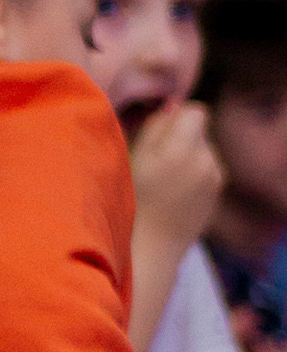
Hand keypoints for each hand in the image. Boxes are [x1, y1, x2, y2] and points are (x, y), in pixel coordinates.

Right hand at [128, 99, 223, 252]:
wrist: (152, 244)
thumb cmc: (134, 199)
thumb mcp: (136, 157)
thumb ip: (157, 126)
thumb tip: (174, 106)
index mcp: (185, 149)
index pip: (196, 111)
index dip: (178, 117)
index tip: (160, 135)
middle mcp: (207, 161)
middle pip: (200, 130)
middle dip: (182, 137)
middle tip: (157, 160)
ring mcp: (216, 178)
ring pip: (204, 149)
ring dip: (188, 154)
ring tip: (165, 179)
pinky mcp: (217, 191)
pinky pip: (207, 167)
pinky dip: (193, 171)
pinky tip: (175, 191)